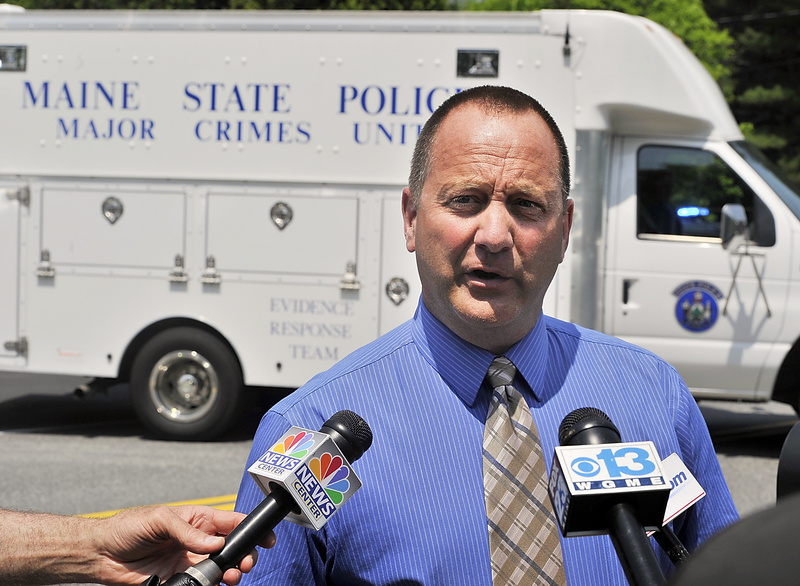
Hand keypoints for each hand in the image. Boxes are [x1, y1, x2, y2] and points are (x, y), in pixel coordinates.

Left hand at [93, 505, 275, 585]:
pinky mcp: (179, 581)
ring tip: (230, 577)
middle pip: (232, 550)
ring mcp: (190, 563)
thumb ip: (189, 532)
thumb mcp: (160, 520)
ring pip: (221, 571)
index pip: (231, 523)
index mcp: (198, 520)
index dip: (251, 529)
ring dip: (231, 575)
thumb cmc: (129, 528)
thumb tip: (215, 544)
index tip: (266, 539)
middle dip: (244, 557)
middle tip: (244, 564)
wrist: (102, 554)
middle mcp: (198, 542)